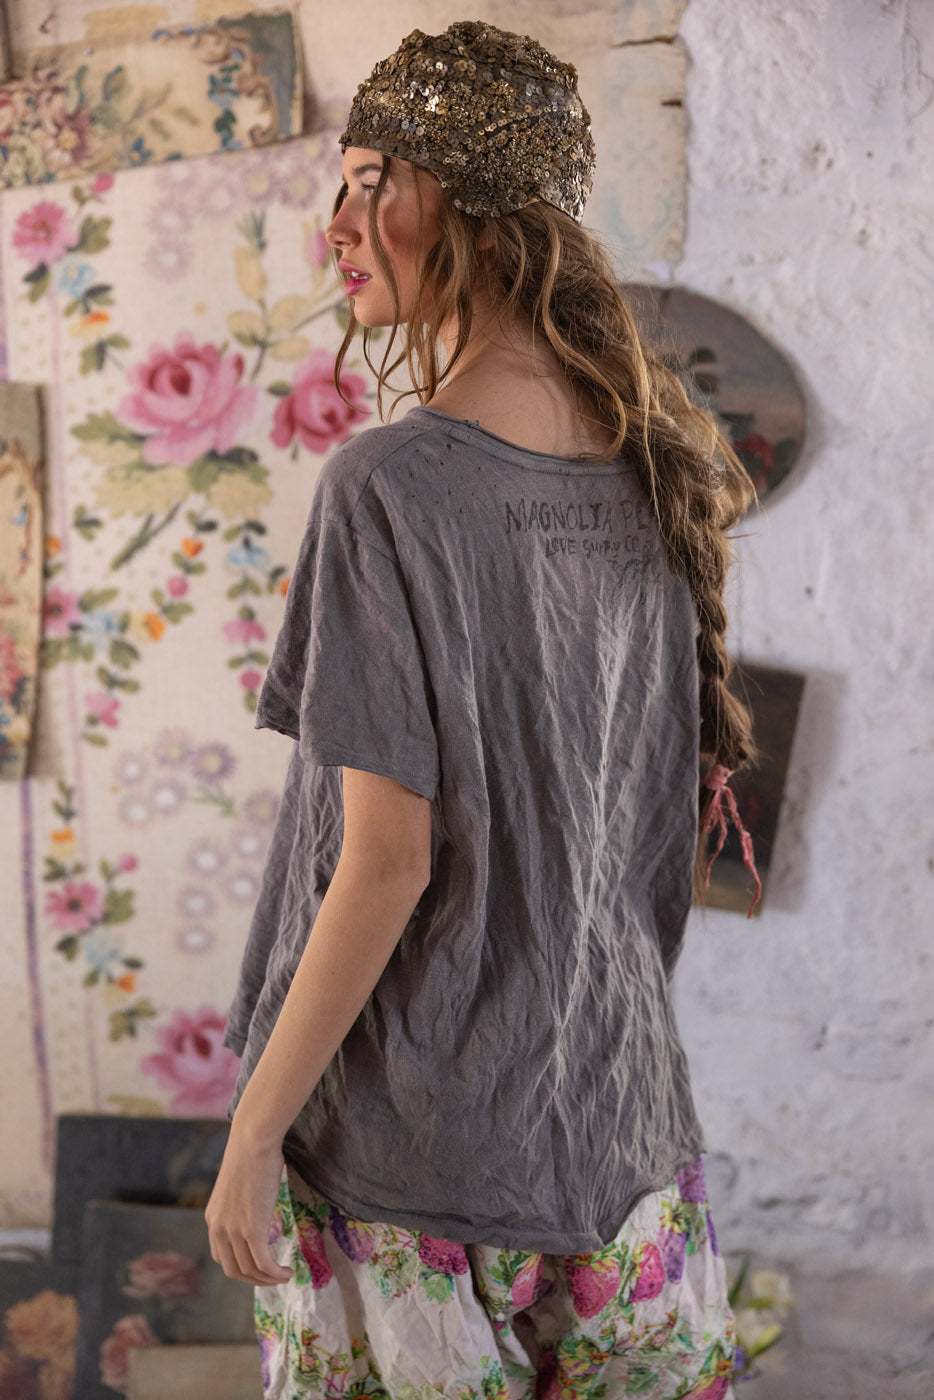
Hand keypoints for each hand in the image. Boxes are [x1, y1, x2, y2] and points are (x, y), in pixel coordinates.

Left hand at [205, 1121, 292, 1285]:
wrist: (253, 1140)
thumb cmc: (251, 1153)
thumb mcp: (238, 1184)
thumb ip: (241, 1203)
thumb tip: (256, 1206)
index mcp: (213, 1219)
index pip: (221, 1257)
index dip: (240, 1267)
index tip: (258, 1266)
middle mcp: (219, 1228)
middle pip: (234, 1270)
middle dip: (254, 1279)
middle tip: (273, 1277)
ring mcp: (234, 1230)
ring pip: (251, 1270)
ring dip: (269, 1279)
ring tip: (285, 1275)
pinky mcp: (252, 1229)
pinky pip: (264, 1263)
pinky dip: (276, 1274)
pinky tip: (288, 1272)